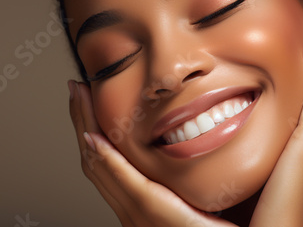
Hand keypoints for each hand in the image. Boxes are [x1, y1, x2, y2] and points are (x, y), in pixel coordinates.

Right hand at [68, 81, 236, 226]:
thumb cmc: (226, 224)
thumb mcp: (203, 193)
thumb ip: (196, 170)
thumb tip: (202, 134)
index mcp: (142, 203)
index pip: (108, 160)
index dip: (92, 128)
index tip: (87, 98)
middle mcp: (133, 210)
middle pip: (97, 159)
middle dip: (82, 120)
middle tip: (76, 88)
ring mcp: (140, 215)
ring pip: (103, 166)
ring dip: (87, 128)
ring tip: (80, 96)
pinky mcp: (157, 216)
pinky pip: (129, 185)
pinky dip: (109, 160)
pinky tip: (95, 138)